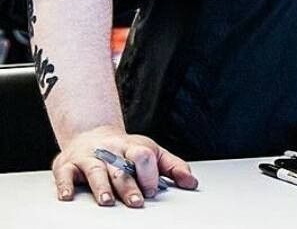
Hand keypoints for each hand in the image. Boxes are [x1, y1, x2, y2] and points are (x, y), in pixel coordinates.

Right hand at [52, 125, 197, 206]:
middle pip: (121, 168)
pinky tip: (68, 197)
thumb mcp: (152, 152)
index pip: (144, 155)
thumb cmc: (125, 150)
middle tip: (137, 202)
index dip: (149, 173)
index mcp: (133, 147)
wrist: (92, 133)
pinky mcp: (68, 164)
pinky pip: (65, 174)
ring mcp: (89, 157)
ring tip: (106, 201)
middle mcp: (111, 151)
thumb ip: (172, 167)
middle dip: (129, 186)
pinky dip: (66, 185)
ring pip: (95, 170)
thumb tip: (192, 182)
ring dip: (100, 186)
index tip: (153, 189)